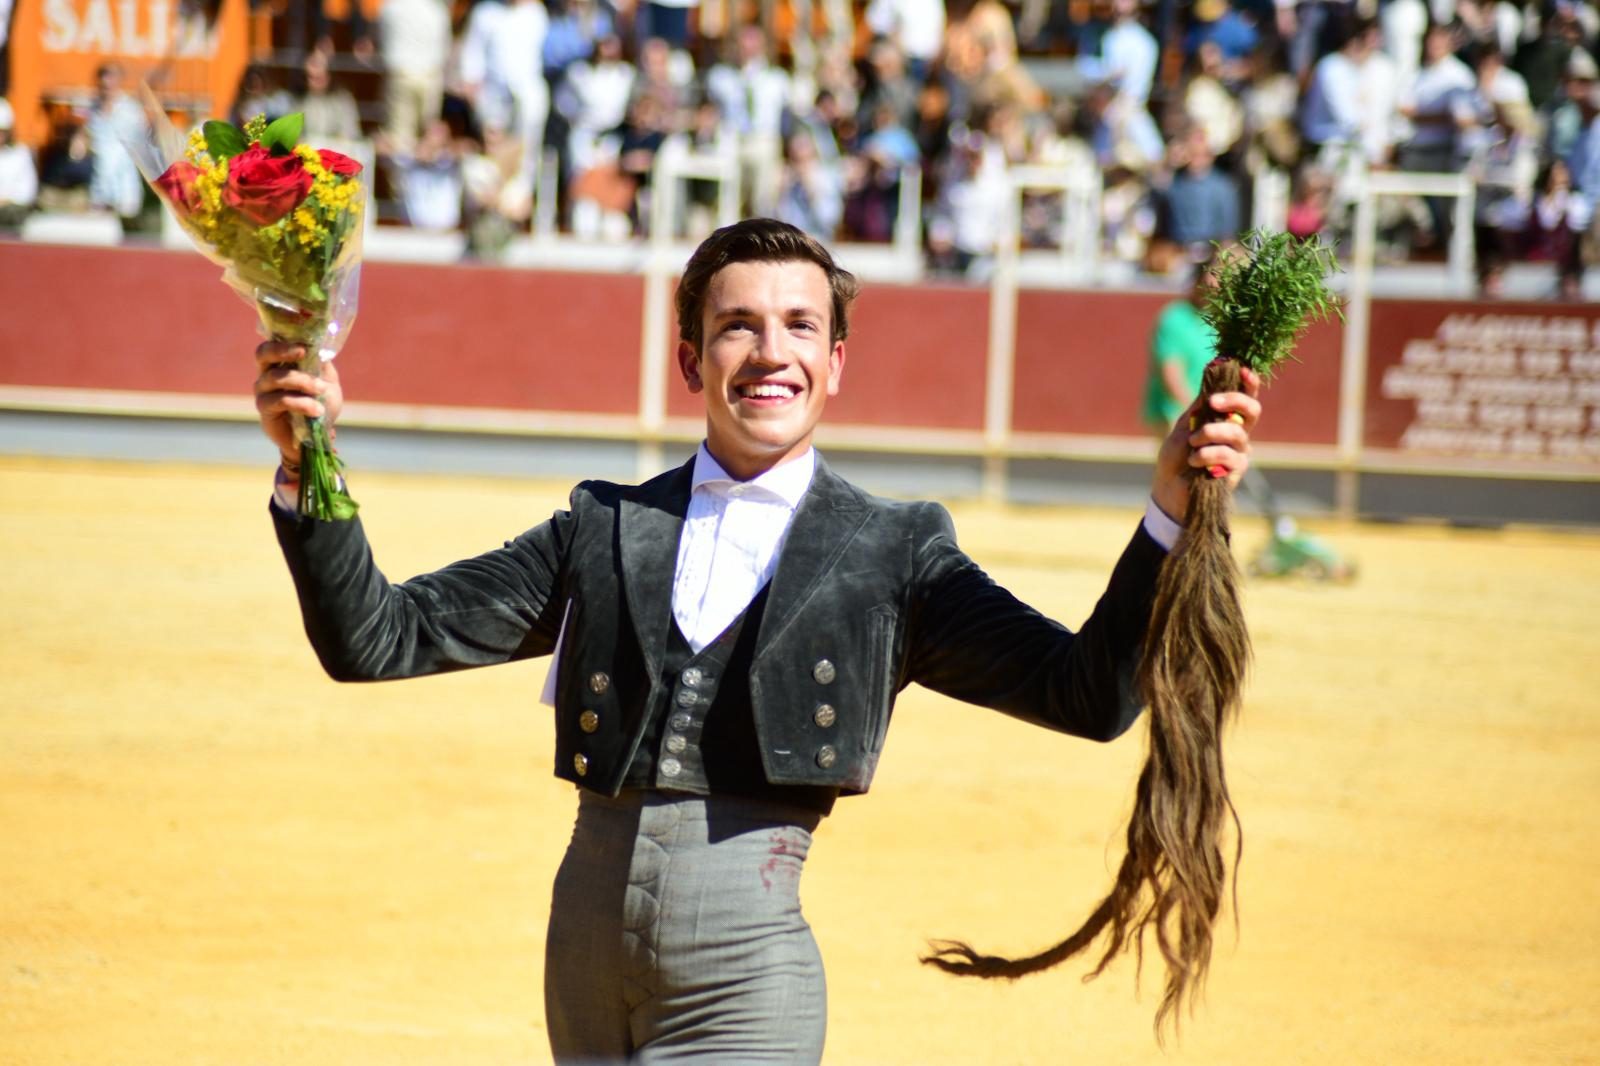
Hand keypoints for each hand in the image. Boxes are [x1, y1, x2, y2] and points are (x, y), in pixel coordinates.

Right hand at [253, 341, 342, 468]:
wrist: (317, 437)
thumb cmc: (320, 405)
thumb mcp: (328, 382)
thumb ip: (322, 365)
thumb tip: (320, 344)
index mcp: (280, 364)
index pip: (272, 344)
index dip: (283, 339)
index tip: (303, 342)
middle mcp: (266, 375)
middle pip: (263, 354)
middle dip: (283, 350)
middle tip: (302, 352)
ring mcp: (263, 392)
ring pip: (276, 377)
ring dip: (302, 381)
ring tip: (321, 390)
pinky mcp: (266, 411)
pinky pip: (280, 400)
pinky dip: (301, 403)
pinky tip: (316, 410)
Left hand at [1151, 367, 1261, 521]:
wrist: (1169, 489)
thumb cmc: (1175, 457)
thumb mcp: (1184, 425)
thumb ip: (1200, 404)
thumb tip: (1212, 371)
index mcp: (1225, 419)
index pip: (1244, 396)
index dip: (1248, 382)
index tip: (1241, 368)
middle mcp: (1237, 433)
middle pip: (1253, 410)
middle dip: (1235, 401)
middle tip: (1213, 402)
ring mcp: (1239, 452)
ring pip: (1237, 432)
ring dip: (1211, 432)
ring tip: (1192, 442)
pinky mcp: (1236, 470)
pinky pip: (1229, 455)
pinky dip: (1208, 454)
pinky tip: (1194, 460)